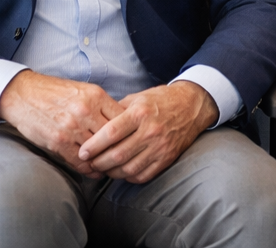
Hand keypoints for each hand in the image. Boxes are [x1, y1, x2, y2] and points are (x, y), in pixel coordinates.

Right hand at [0, 70, 124, 176]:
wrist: (24, 94)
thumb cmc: (55, 92)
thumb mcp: (83, 90)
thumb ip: (101, 105)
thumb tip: (120, 121)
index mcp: (95, 96)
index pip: (122, 119)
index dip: (129, 132)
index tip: (132, 140)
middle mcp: (86, 112)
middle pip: (113, 138)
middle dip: (119, 149)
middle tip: (125, 158)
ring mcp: (71, 128)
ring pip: (97, 152)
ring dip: (104, 162)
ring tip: (110, 166)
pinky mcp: (58, 142)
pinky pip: (80, 161)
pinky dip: (89, 169)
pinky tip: (94, 170)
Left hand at [78, 81, 217, 182]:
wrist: (192, 106)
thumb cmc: (160, 100)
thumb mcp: (137, 98)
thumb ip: (116, 111)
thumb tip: (93, 124)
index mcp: (140, 113)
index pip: (111, 133)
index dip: (94, 146)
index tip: (82, 152)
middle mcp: (150, 131)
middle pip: (118, 154)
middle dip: (99, 162)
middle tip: (89, 163)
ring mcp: (160, 147)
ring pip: (129, 168)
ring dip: (111, 172)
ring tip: (103, 169)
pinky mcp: (167, 158)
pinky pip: (143, 175)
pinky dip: (128, 177)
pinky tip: (121, 172)